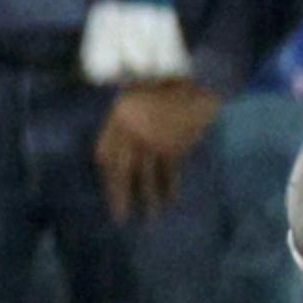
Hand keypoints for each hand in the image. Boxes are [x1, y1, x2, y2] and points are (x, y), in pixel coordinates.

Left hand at [92, 78, 219, 222]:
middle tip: (120, 217)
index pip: (104, 152)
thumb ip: (124, 116)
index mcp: (119, 116)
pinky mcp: (174, 147)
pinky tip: (171, 201)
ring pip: (146, 177)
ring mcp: (154, 140)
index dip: (106, 174)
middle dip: (120, 195)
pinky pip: (169, 174)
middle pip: (121, 170)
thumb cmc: (167, 85)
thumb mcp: (136, 93)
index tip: (109, 189)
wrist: (198, 83)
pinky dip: (170, 188)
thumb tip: (115, 145)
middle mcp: (132, 131)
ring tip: (149, 218)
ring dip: (148, 200)